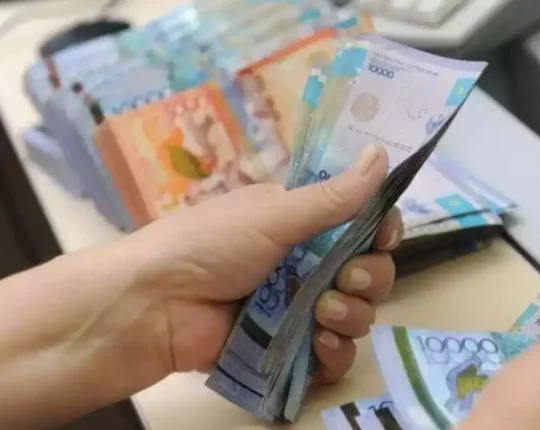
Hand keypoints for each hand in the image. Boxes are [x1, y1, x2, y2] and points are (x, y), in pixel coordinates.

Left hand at [134, 144, 401, 382]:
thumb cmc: (210, 244)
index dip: (383, 232)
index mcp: (304, 225)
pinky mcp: (291, 349)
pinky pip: (335, 356)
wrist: (155, 305)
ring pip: (359, 315)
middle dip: (371, 276)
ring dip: (353, 314)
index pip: (364, 227)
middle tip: (347, 277)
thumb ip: (333, 197)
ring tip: (323, 312)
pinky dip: (335, 352)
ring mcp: (301, 310)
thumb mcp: (273, 214)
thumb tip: (383, 154)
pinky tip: (319, 343)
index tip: (384, 237)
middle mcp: (309, 265)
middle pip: (371, 273)